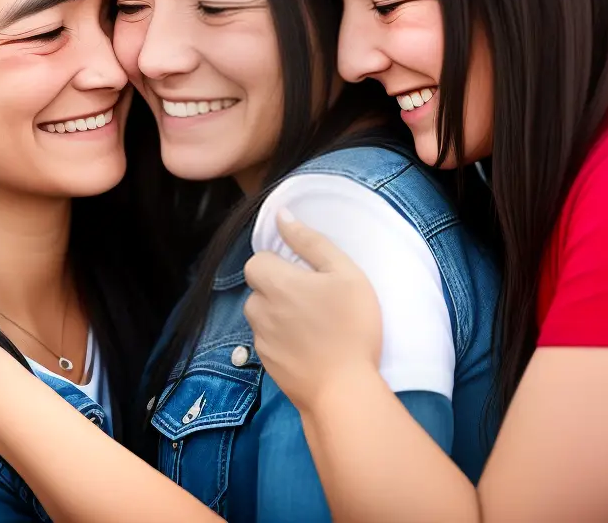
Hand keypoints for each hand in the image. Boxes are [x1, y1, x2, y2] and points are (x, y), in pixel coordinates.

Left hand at [243, 210, 382, 413]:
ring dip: (279, 314)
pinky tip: (310, 347)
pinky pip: (268, 341)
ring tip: (314, 325)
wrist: (343, 391)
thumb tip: (282, 216)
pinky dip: (283, 340)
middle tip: (314, 299)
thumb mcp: (344, 274)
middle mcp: (259, 310)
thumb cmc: (350, 327)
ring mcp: (261, 340)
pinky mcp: (267, 365)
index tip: (305, 274)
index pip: (256, 260)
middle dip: (278, 289)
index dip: (278, 263)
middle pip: (258, 288)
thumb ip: (311, 241)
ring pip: (261, 315)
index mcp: (275, 283)